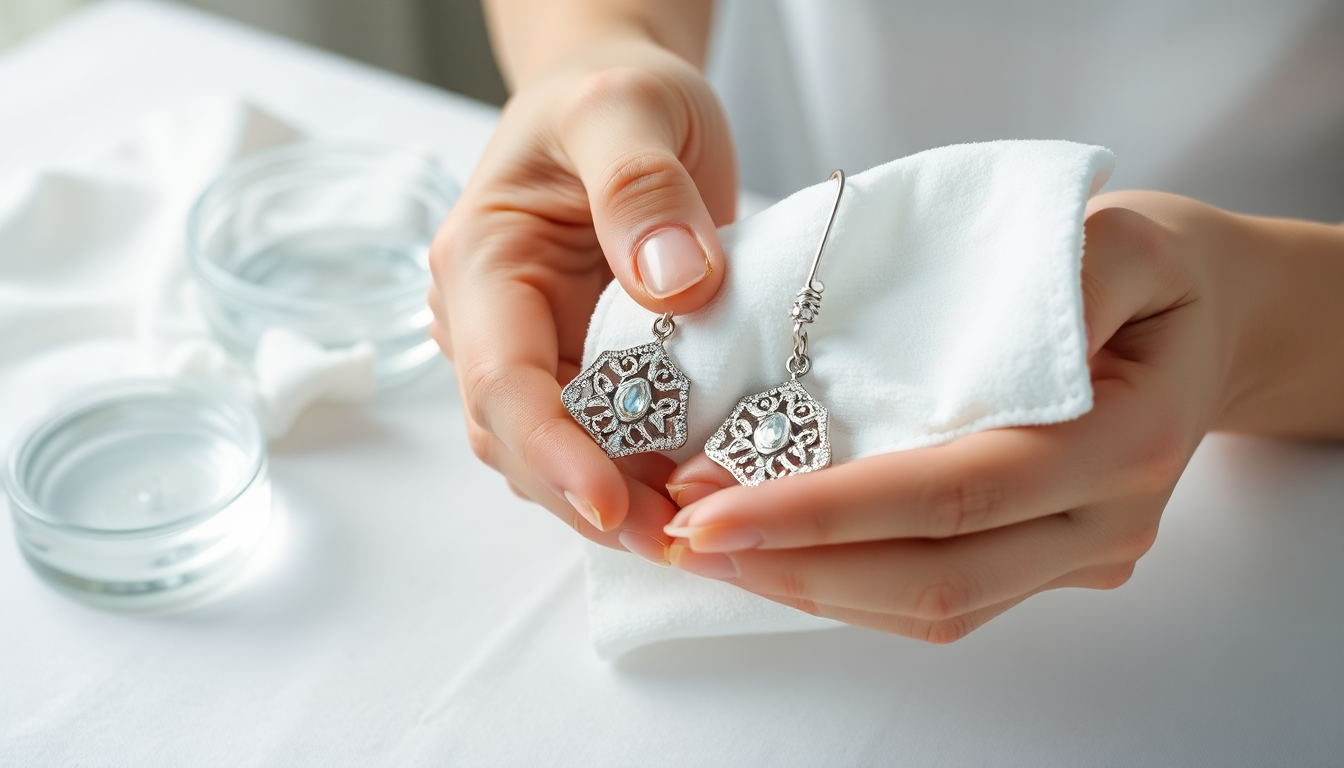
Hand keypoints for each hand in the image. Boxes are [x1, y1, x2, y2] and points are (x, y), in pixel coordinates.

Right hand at [427, 35, 735, 557]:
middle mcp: (492, 324)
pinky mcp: (580, 369)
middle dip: (595, 503)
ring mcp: (534, 353)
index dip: (556, 454)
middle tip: (685, 540)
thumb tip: (674, 286)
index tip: (618, 506)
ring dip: (620, 503)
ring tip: (699, 530)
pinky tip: (699, 491)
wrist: (617, 101)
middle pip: (523, 444)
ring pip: (556, 458)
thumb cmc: (613, 96)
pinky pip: (603, 440)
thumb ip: (641, 187)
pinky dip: (645, 476)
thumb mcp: (630, 108)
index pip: (504, 382)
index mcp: (483, 265)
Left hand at [661, 191, 1338, 641]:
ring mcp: (1075, 556)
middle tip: (681, 536)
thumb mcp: (1129, 236)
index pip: (954, 495)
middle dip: (794, 565)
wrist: (1207, 323)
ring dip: (806, 584)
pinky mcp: (1043, 564)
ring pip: (929, 606)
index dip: (827, 511)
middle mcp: (1102, 522)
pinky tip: (773, 549)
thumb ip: (1065, 273)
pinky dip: (845, 580)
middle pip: (931, 578)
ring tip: (705, 547)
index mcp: (1125, 442)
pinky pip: (937, 595)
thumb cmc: (1158, 274)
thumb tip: (967, 331)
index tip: (715, 507)